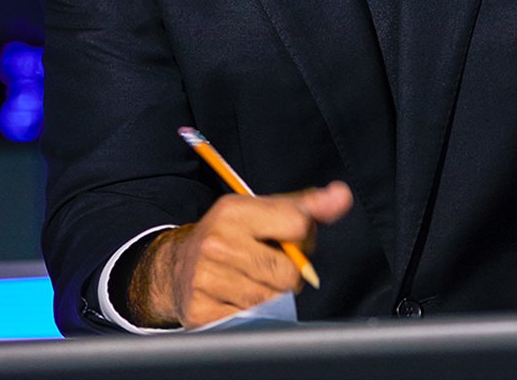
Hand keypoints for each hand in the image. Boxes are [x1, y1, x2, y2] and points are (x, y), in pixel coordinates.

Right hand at [130, 181, 353, 327]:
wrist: (176, 267)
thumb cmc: (230, 236)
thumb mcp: (262, 212)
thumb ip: (307, 206)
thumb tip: (341, 196)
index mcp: (234, 211)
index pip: (299, 225)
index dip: (303, 237)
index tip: (287, 239)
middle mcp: (217, 243)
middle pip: (289, 273)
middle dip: (288, 273)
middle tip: (268, 266)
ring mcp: (207, 279)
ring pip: (273, 300)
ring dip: (271, 296)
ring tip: (252, 281)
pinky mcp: (202, 311)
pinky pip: (252, 320)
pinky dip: (252, 314)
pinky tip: (237, 298)